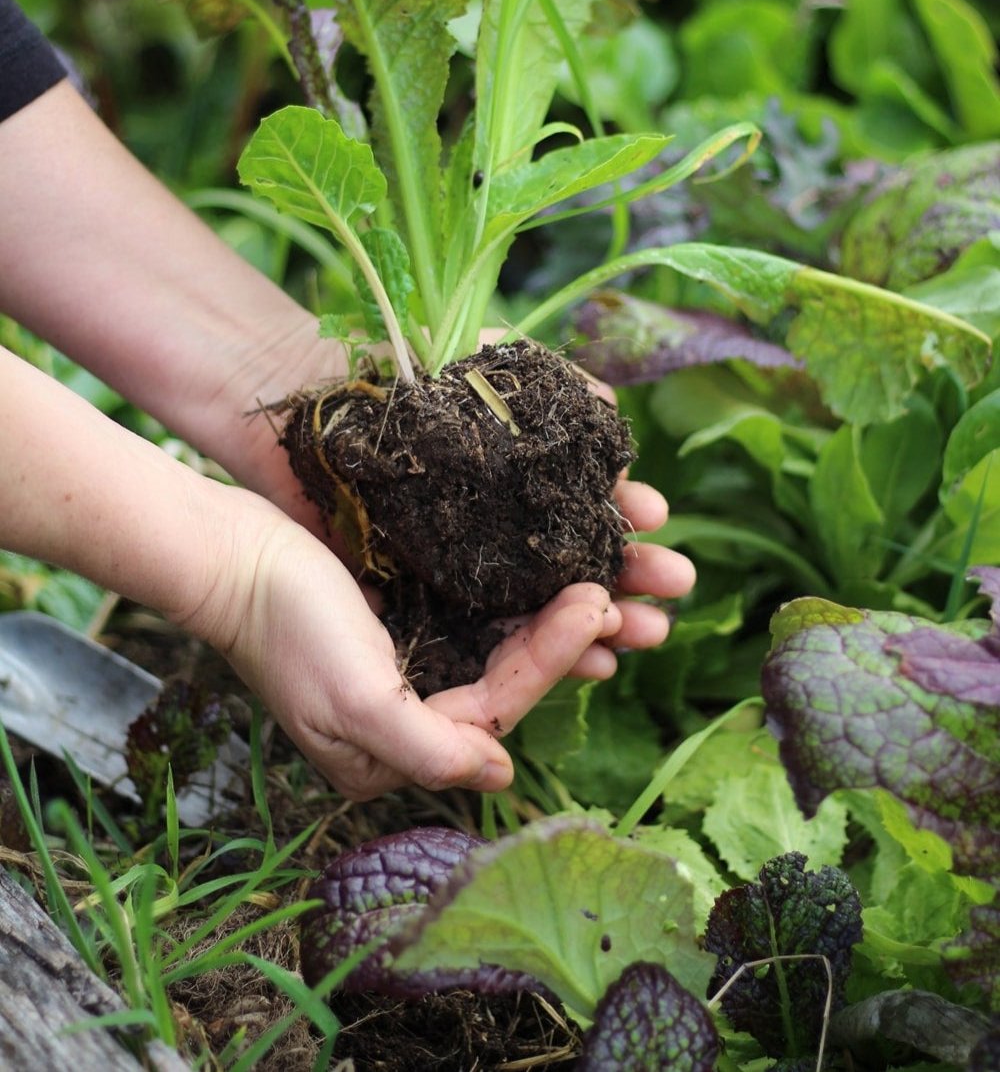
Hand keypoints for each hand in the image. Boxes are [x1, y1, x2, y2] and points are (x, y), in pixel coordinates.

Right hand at [178, 493, 631, 799]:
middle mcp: (403, 718)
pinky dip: (512, 598)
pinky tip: (547, 572)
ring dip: (545, 619)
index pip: (495, 713)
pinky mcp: (398, 623)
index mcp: (390, 752)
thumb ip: (430, 750)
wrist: (230, 552)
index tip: (597, 606)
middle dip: (561, 641)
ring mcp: (401, 668)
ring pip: (494, 649)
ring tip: (597, 582)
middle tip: (615, 591)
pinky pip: (473, 617)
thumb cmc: (287, 626)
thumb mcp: (357, 701)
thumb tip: (501, 777)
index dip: (552, 660)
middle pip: (502, 684)